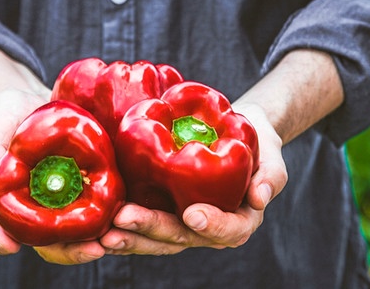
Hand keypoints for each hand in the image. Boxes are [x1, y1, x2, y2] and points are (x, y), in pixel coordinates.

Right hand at [0, 88, 109, 263]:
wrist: (38, 105)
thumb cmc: (11, 118)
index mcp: (6, 201)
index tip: (8, 245)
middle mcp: (35, 210)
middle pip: (47, 243)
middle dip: (67, 252)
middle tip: (89, 251)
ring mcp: (62, 204)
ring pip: (75, 235)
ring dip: (92, 243)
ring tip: (109, 243)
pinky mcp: (86, 191)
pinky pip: (97, 211)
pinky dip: (109, 218)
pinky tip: (124, 218)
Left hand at [100, 105, 286, 254]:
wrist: (234, 132)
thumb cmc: (256, 144)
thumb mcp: (271, 156)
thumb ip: (270, 176)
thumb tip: (260, 198)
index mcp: (237, 221)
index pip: (228, 231)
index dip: (211, 226)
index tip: (193, 212)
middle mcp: (205, 228)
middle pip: (180, 237)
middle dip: (151, 230)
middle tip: (125, 219)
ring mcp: (180, 221)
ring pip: (155, 238)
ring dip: (129, 237)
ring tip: (105, 233)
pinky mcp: (160, 208)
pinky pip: (140, 224)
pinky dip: (120, 227)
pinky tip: (99, 224)